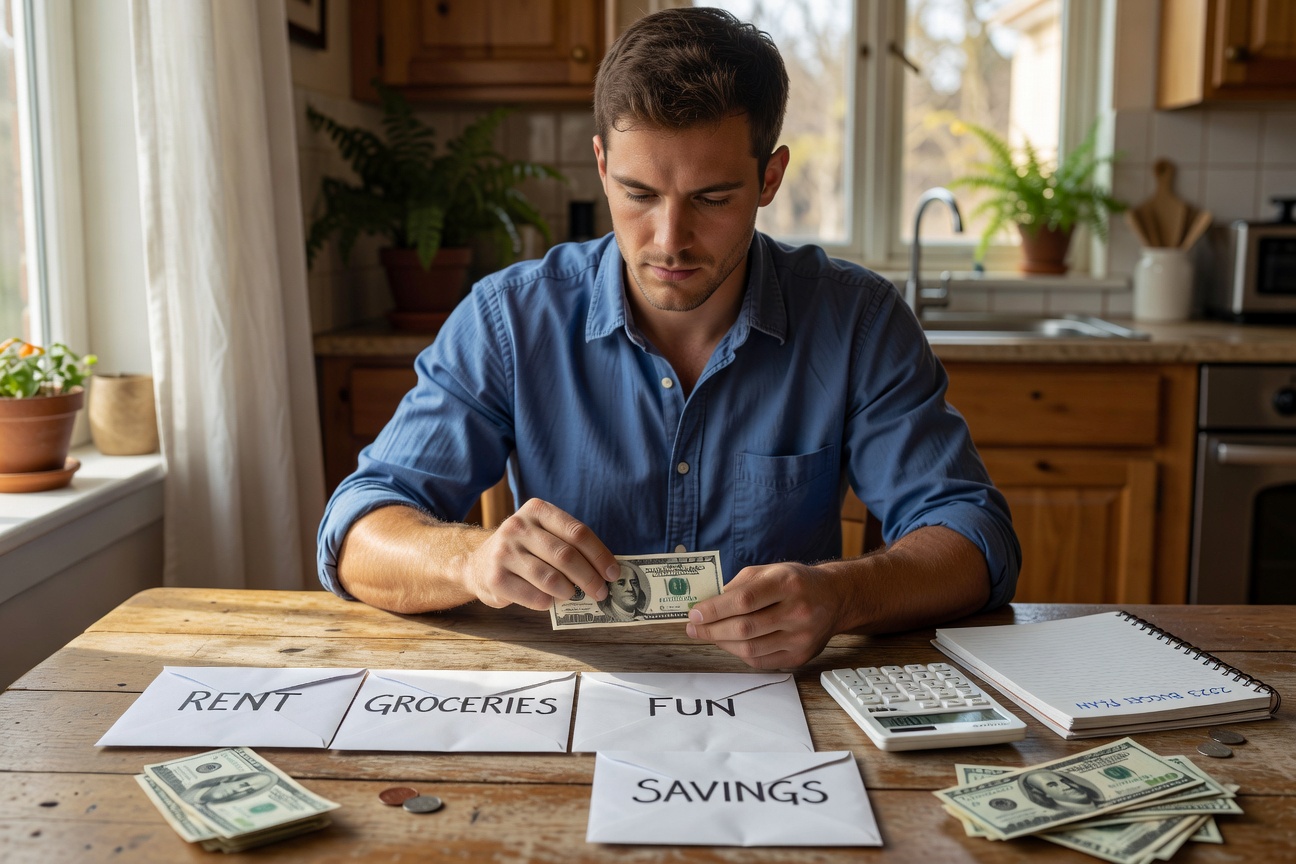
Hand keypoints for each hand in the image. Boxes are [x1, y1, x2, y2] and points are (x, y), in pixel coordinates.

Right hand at [464, 498, 619, 611]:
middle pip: (566, 555)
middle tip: (601, 592)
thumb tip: (606, 571)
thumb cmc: (523, 551)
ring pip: (551, 578)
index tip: (613, 573)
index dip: (600, 555)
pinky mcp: (496, 578)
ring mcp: (504, 552)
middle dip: (590, 578)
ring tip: (574, 595)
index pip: (577, 532)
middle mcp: (518, 526)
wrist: (478, 564)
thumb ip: (569, 545)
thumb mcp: (543, 535)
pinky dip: (550, 603)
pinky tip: (552, 601)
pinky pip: (535, 596)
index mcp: (537, 510)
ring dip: (570, 591)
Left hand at [684, 562, 846, 668]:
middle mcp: (798, 611)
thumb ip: (739, 585)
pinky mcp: (800, 656)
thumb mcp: (769, 571)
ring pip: (750, 649)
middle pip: (745, 628)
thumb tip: (707, 604)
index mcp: (788, 583)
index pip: (744, 600)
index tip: (694, 613)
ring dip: (722, 643)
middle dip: (712, 629)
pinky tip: (729, 643)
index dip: (715, 609)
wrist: (834, 598)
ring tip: (708, 635)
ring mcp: (801, 637)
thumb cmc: (795, 582)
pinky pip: (761, 661)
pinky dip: (739, 653)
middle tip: (694, 628)